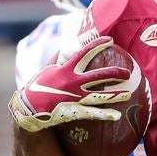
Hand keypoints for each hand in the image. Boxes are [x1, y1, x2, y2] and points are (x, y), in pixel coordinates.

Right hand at [9, 37, 130, 132]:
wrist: (28, 108)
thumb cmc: (39, 86)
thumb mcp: (49, 68)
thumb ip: (62, 57)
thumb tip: (74, 46)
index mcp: (65, 68)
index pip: (84, 53)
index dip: (98, 45)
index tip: (110, 40)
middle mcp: (72, 81)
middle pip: (98, 75)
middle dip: (115, 73)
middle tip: (128, 72)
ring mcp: (74, 97)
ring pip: (99, 95)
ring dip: (115, 95)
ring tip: (128, 93)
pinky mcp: (74, 111)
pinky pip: (92, 113)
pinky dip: (105, 114)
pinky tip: (117, 116)